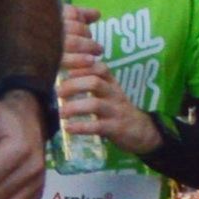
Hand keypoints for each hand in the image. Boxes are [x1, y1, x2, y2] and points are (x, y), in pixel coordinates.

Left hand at [53, 8, 162, 157]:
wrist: (141, 131)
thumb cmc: (115, 110)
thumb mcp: (106, 92)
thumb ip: (88, 81)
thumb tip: (58, 75)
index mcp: (110, 82)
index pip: (98, 67)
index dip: (80, 66)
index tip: (63, 70)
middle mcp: (113, 93)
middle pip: (95, 81)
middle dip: (73, 86)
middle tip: (57, 93)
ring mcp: (115, 111)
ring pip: (95, 104)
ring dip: (75, 107)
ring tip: (61, 113)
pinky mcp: (116, 128)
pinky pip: (98, 126)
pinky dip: (81, 127)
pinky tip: (68, 128)